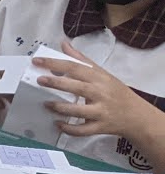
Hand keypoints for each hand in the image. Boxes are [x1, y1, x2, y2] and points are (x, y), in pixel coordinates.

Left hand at [35, 43, 164, 143]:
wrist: (137, 116)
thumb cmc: (115, 92)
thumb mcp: (102, 73)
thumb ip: (81, 60)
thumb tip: (63, 43)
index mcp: (99, 78)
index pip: (75, 67)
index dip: (55, 63)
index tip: (37, 61)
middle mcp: (101, 94)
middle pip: (77, 87)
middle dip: (57, 83)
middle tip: (39, 80)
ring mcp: (101, 112)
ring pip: (79, 110)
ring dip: (61, 108)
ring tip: (46, 104)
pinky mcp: (101, 127)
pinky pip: (83, 130)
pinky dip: (69, 129)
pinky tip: (57, 124)